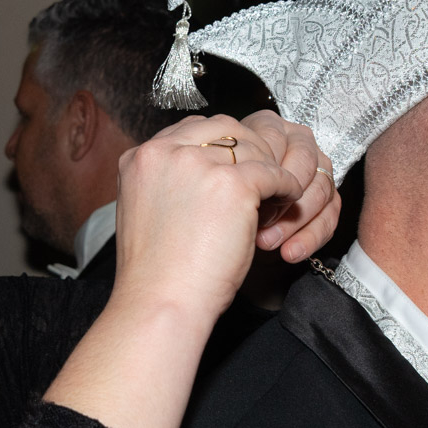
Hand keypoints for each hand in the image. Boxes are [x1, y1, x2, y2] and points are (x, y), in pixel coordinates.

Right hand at [109, 112, 338, 323]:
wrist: (160, 299)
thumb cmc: (155, 271)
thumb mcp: (146, 210)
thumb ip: (167, 183)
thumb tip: (201, 176)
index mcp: (140, 158)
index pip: (191, 128)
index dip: (218, 145)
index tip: (232, 164)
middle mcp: (165, 152)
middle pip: (223, 127)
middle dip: (246, 147)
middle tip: (260, 172)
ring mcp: (199, 165)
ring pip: (251, 148)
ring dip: (267, 167)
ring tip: (275, 191)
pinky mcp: (232, 185)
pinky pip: (274, 173)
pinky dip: (286, 186)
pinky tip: (288, 199)